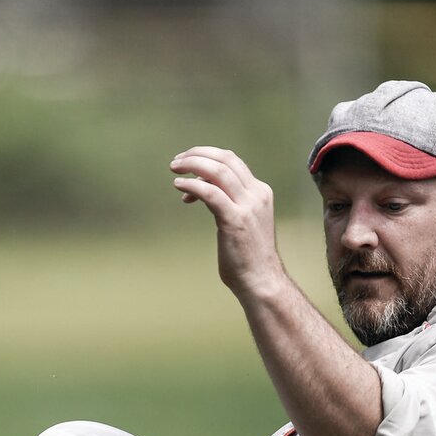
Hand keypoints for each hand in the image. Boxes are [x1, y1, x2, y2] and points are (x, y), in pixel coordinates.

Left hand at [170, 146, 287, 299]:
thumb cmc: (247, 256)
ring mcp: (248, 206)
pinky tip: (179, 186)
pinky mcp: (234, 220)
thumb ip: (228, 204)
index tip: (188, 164)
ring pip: (217, 171)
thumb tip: (202, 193)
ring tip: (174, 169)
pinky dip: (192, 186)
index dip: (207, 157)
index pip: (232, 161)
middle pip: (225, 159)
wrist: (261, 280)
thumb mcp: (241, 221)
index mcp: (260, 192)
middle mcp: (257, 194)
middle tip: (176, 162)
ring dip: (192, 165)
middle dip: (197, 155)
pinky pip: (210, 193)